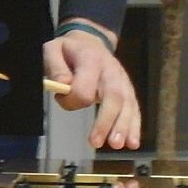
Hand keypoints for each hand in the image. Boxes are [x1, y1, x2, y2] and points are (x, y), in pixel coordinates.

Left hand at [45, 28, 141, 155]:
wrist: (90, 43)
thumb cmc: (68, 51)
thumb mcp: (53, 50)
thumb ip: (55, 67)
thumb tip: (64, 85)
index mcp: (91, 60)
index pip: (85, 86)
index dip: (73, 99)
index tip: (61, 100)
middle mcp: (111, 71)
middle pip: (113, 97)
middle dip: (106, 121)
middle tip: (96, 142)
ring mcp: (122, 81)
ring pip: (127, 105)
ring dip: (123, 126)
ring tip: (117, 145)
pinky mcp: (127, 90)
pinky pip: (134, 108)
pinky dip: (134, 126)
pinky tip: (132, 143)